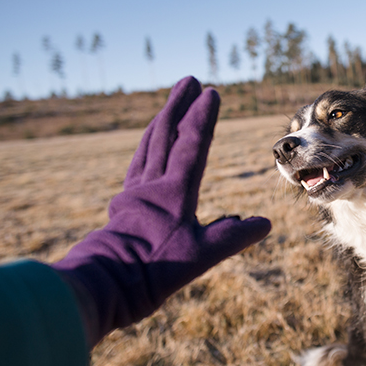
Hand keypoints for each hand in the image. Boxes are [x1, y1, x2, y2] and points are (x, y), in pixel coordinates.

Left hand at [53, 76, 270, 346]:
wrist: (102, 284)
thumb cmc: (152, 271)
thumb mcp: (199, 257)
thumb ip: (232, 237)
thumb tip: (263, 223)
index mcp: (173, 191)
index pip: (191, 145)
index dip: (202, 117)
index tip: (210, 92)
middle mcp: (151, 185)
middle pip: (165, 135)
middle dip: (177, 106)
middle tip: (187, 80)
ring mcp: (133, 194)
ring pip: (148, 147)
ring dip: (160, 122)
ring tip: (168, 107)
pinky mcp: (122, 206)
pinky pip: (137, 166)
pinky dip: (146, 149)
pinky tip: (147, 153)